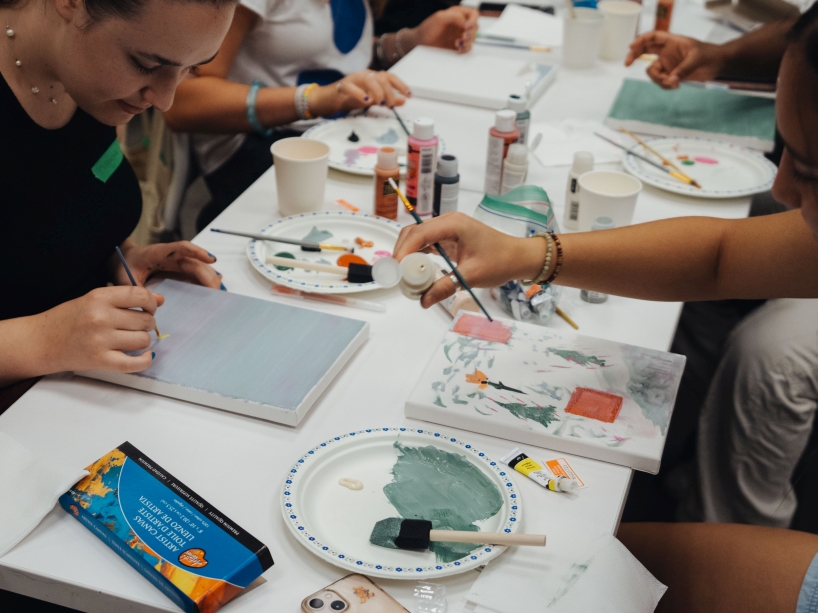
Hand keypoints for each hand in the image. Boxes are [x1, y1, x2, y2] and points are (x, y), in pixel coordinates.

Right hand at [32, 286, 163, 373]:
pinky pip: (135, 363)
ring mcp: (101, 340)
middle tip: (136, 325)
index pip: (139, 295)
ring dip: (143, 340)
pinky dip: (145, 360)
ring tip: (131, 338)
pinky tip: (145, 355)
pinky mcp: (100, 360)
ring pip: (143, 339)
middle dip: (147, 322)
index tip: (150, 307)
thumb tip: (160, 299)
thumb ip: (126, 297)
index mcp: (99, 297)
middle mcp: (101, 317)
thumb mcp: (93, 299)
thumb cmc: (68, 319)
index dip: (151, 301)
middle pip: (145, 319)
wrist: (40, 341)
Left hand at [115, 240, 222, 289]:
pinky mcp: (179, 270)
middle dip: (207, 275)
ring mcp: (177, 262)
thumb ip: (138, 290)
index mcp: (159, 253)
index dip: (197, 252)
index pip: (181, 248)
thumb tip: (160, 301)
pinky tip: (214, 289)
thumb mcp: (124, 279)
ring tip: (219, 293)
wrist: (120, 259)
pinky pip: (195, 274)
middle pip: (195, 262)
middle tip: (216, 291)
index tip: (211, 259)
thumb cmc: (123, 266)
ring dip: (209, 279)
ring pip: (198, 268)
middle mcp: (172, 256)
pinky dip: (205, 281)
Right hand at [309, 70, 409, 115]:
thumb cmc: (351, 98)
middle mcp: (365, 75)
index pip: (390, 77)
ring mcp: (353, 79)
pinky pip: (351, 87)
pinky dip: (359, 93)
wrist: (329, 99)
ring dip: (377, 91)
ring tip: (381, 104)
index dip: (401, 85)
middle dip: (389, 92)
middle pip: (381, 78)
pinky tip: (366, 101)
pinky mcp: (342, 86)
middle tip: (391, 106)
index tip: (409, 95)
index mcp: (373, 77)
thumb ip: (387, 99)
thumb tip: (403, 100)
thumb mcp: (372, 100)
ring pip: (368, 79)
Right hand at [393, 213, 546, 307]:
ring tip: (403, 274)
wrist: (519, 257)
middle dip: (402, 252)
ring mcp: (447, 229)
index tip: (395, 269)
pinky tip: (415, 270)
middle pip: (413, 232)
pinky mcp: (449, 238)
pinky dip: (418, 255)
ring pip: (418, 237)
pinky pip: (427, 243)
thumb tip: (423, 301)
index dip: (404, 250)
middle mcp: (447, 222)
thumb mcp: (471, 276)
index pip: (419, 234)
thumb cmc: (500, 261)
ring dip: (408, 254)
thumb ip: (445, 287)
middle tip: (396, 274)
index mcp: (453, 224)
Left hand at [414, 6, 478, 52]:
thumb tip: (466, 23)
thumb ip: (454, 16)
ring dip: (468, 41)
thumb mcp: (439, 17)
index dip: (473, 20)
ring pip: (473, 38)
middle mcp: (460, 25)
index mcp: (457, 14)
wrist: (420, 43)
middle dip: (471, 32)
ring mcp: (459, 36)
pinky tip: (458, 48)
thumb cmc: (427, 28)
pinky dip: (465, 49)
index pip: (473, 14)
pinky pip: (467, 48)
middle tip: (463, 36)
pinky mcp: (458, 47)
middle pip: (475, 27)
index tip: (466, 26)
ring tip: (458, 43)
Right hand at [625, 31, 725, 88]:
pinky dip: (665, 85)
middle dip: (634, 55)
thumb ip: (682, 70)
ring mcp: (667, 64)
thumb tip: (671, 80)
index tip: (631, 47)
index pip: (652, 38)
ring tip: (673, 83)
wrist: (718, 65)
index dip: (640, 40)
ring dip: (659, 80)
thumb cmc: (710, 55)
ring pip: (652, 72)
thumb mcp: (696, 59)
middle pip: (644, 51)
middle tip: (627, 63)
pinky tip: (676, 85)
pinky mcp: (670, 75)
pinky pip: (660, 82)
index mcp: (672, 42)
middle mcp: (666, 52)